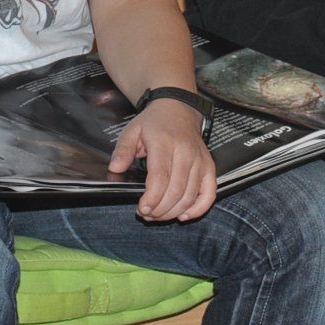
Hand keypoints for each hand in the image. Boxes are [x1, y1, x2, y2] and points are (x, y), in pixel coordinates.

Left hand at [109, 98, 216, 221]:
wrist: (178, 109)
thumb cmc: (153, 123)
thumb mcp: (132, 130)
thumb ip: (122, 151)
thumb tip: (114, 169)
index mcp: (164, 142)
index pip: (160, 176)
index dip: (152, 197)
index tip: (141, 209)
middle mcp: (186, 152)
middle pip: (176, 190)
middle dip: (160, 209)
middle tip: (146, 215)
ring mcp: (200, 160)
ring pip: (191, 195)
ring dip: (174, 211)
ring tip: (158, 216)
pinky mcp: (209, 167)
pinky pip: (209, 193)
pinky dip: (198, 208)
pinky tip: (183, 215)